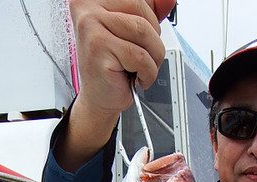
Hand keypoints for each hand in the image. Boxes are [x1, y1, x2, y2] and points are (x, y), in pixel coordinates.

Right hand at [70, 0, 173, 115]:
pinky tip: (136, 78)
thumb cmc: (115, 66)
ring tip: (140, 69)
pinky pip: (139, 56)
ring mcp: (91, 26)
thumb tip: (169, 0)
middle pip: (142, 10)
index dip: (151, 19)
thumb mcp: (134, 33)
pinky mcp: (98, 48)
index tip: (145, 36)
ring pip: (143, 31)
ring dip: (152, 57)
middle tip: (144, 57)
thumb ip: (150, 12)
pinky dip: (147, 72)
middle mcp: (88, 7)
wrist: (101, 97)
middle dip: (153, 40)